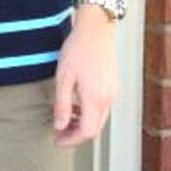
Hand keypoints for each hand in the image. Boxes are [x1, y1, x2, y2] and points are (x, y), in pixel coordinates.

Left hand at [52, 10, 118, 146]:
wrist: (96, 30)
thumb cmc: (77, 50)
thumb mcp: (63, 78)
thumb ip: (62, 105)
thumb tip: (60, 126)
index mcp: (95, 99)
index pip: (86, 132)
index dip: (71, 140)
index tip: (57, 140)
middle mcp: (108, 99)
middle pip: (95, 129)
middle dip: (76, 135)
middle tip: (59, 133)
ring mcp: (112, 93)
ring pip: (99, 120)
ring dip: (83, 124)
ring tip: (66, 118)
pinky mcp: (113, 86)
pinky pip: (103, 108)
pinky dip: (90, 113)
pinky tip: (77, 105)